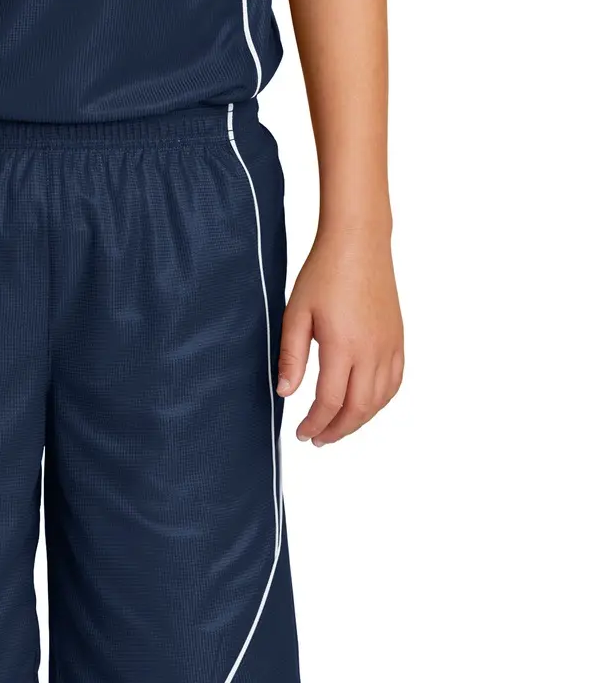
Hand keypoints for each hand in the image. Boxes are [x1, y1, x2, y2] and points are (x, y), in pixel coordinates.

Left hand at [277, 228, 403, 444]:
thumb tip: (285, 393)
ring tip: (337, 428)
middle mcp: (371, 351)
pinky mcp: (398, 339)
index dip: (315, 424)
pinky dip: (380, 402)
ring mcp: (389, 346)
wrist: (359, 243)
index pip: (330, 402)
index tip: (301, 433)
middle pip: (357, 409)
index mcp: (343, 346)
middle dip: (336, 430)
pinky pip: (395, 382)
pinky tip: (365, 406)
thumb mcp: (296, 314)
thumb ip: (292, 356)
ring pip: (379, 400)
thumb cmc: (324, 274)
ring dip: (358, 421)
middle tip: (317, 440)